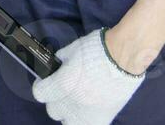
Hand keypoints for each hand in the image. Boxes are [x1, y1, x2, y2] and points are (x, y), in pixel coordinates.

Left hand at [31, 26, 146, 124]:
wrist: (125, 56)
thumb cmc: (98, 48)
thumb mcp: (72, 50)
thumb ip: (60, 62)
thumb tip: (55, 67)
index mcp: (62, 84)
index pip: (39, 93)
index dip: (41, 84)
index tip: (46, 81)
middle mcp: (72, 102)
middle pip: (53, 110)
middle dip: (56, 99)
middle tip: (65, 90)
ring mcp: (87, 113)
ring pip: (68, 123)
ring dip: (69, 114)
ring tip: (77, 102)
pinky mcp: (103, 118)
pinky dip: (86, 119)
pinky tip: (89, 109)